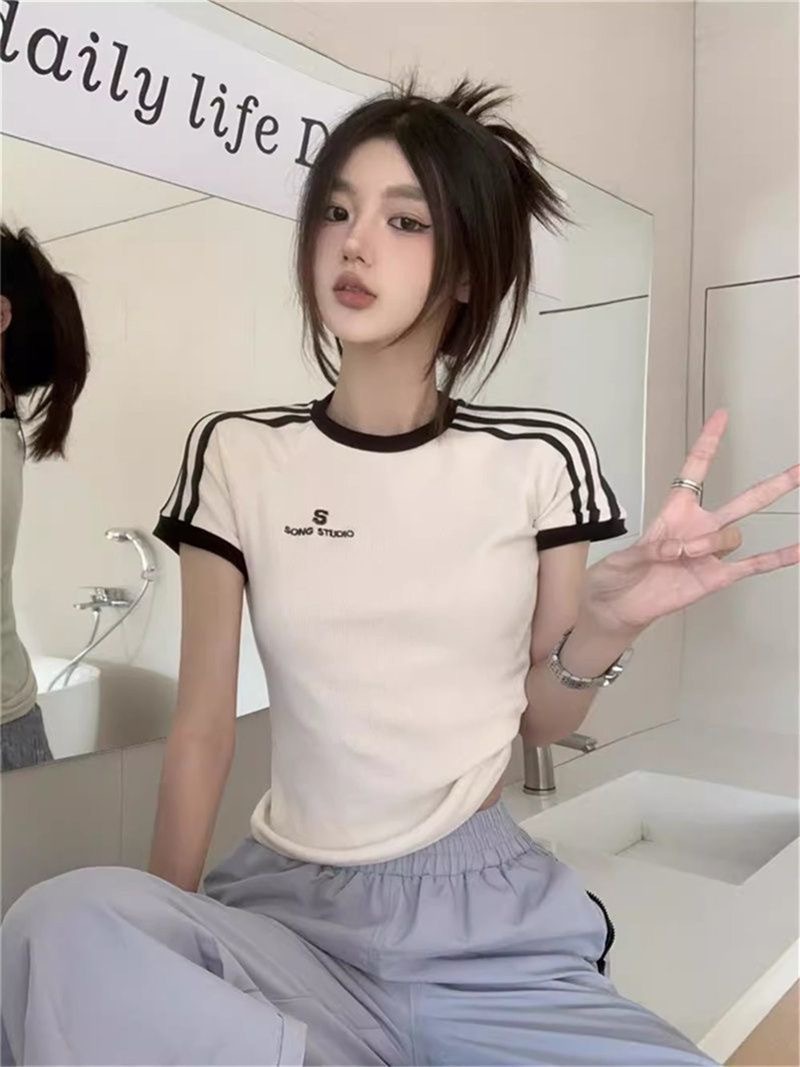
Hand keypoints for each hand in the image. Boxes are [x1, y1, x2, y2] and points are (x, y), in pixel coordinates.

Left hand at [580, 409, 799, 634]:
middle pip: (744, 500)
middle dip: (775, 484)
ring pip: (733, 535)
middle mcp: (699, 526)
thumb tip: (678, 549)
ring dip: (712, 543)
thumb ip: (649, 550)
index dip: (708, 442)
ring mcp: (710, 552)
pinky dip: (778, 558)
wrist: (619, 607)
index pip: (695, 469)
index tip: (722, 416)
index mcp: (674, 510)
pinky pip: (753, 565)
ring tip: (685, 556)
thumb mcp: (625, 556)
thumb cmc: (618, 576)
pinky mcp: (715, 577)